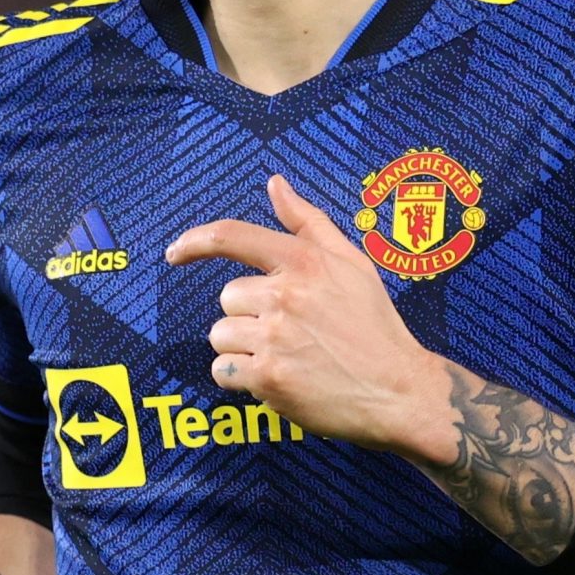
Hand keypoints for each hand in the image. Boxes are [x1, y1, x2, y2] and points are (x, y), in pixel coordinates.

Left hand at [166, 173, 452, 458]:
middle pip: (227, 298)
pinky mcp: (269, 378)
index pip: (232, 236)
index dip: (195, 241)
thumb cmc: (374, 324)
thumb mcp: (350, 263)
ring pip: (221, 336)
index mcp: (303, 261)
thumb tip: (274, 183)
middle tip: (290, 332)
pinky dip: (242, 379)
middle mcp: (284, 294)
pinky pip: (223, 371)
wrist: (399, 391)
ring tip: (286, 357)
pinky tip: (277, 380)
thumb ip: (307, 222)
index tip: (175, 253)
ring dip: (244, 349)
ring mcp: (275, 338)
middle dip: (248, 315)